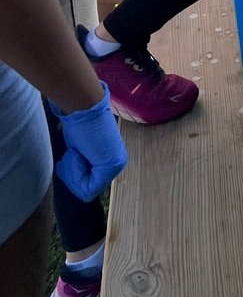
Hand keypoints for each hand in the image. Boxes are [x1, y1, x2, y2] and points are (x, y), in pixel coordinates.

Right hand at [49, 83, 126, 201]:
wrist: (82, 106)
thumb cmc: (79, 124)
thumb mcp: (80, 150)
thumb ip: (83, 164)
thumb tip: (72, 176)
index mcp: (111, 160)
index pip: (87, 185)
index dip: (73, 173)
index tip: (73, 152)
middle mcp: (117, 164)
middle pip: (86, 189)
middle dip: (73, 173)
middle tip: (74, 151)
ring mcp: (116, 166)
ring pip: (85, 190)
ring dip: (73, 171)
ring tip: (77, 149)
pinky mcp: (111, 166)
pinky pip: (86, 189)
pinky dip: (74, 172)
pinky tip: (77, 152)